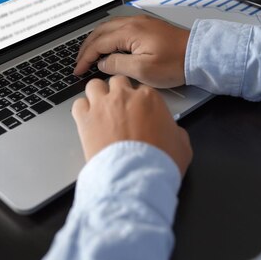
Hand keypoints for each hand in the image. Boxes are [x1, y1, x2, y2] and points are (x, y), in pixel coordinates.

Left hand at [72, 75, 192, 175]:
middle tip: (119, 108)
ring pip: (94, 85)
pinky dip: (82, 110)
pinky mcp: (85, 120)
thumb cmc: (159, 162)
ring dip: (97, 95)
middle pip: (117, 82)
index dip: (140, 102)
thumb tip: (173, 131)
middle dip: (118, 92)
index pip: (142, 89)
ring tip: (100, 110)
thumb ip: (176, 131)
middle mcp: (124, 96)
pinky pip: (78, 104)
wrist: (135, 177)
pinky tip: (87, 121)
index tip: (139, 112)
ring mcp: (102, 106)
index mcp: (149, 98)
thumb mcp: (182, 145)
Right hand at [74, 15, 189, 87]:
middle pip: (100, 32)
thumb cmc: (176, 63)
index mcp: (129, 32)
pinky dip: (107, 37)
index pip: (98, 43)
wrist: (199, 54)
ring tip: (89, 54)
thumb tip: (102, 63)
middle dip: (86, 47)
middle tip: (79, 62)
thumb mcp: (143, 70)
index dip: (85, 58)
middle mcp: (132, 23)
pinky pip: (119, 28)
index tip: (78, 69)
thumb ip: (118, 65)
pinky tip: (108, 46)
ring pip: (108, 28)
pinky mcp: (147, 26)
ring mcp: (140, 23)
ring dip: (96, 40)